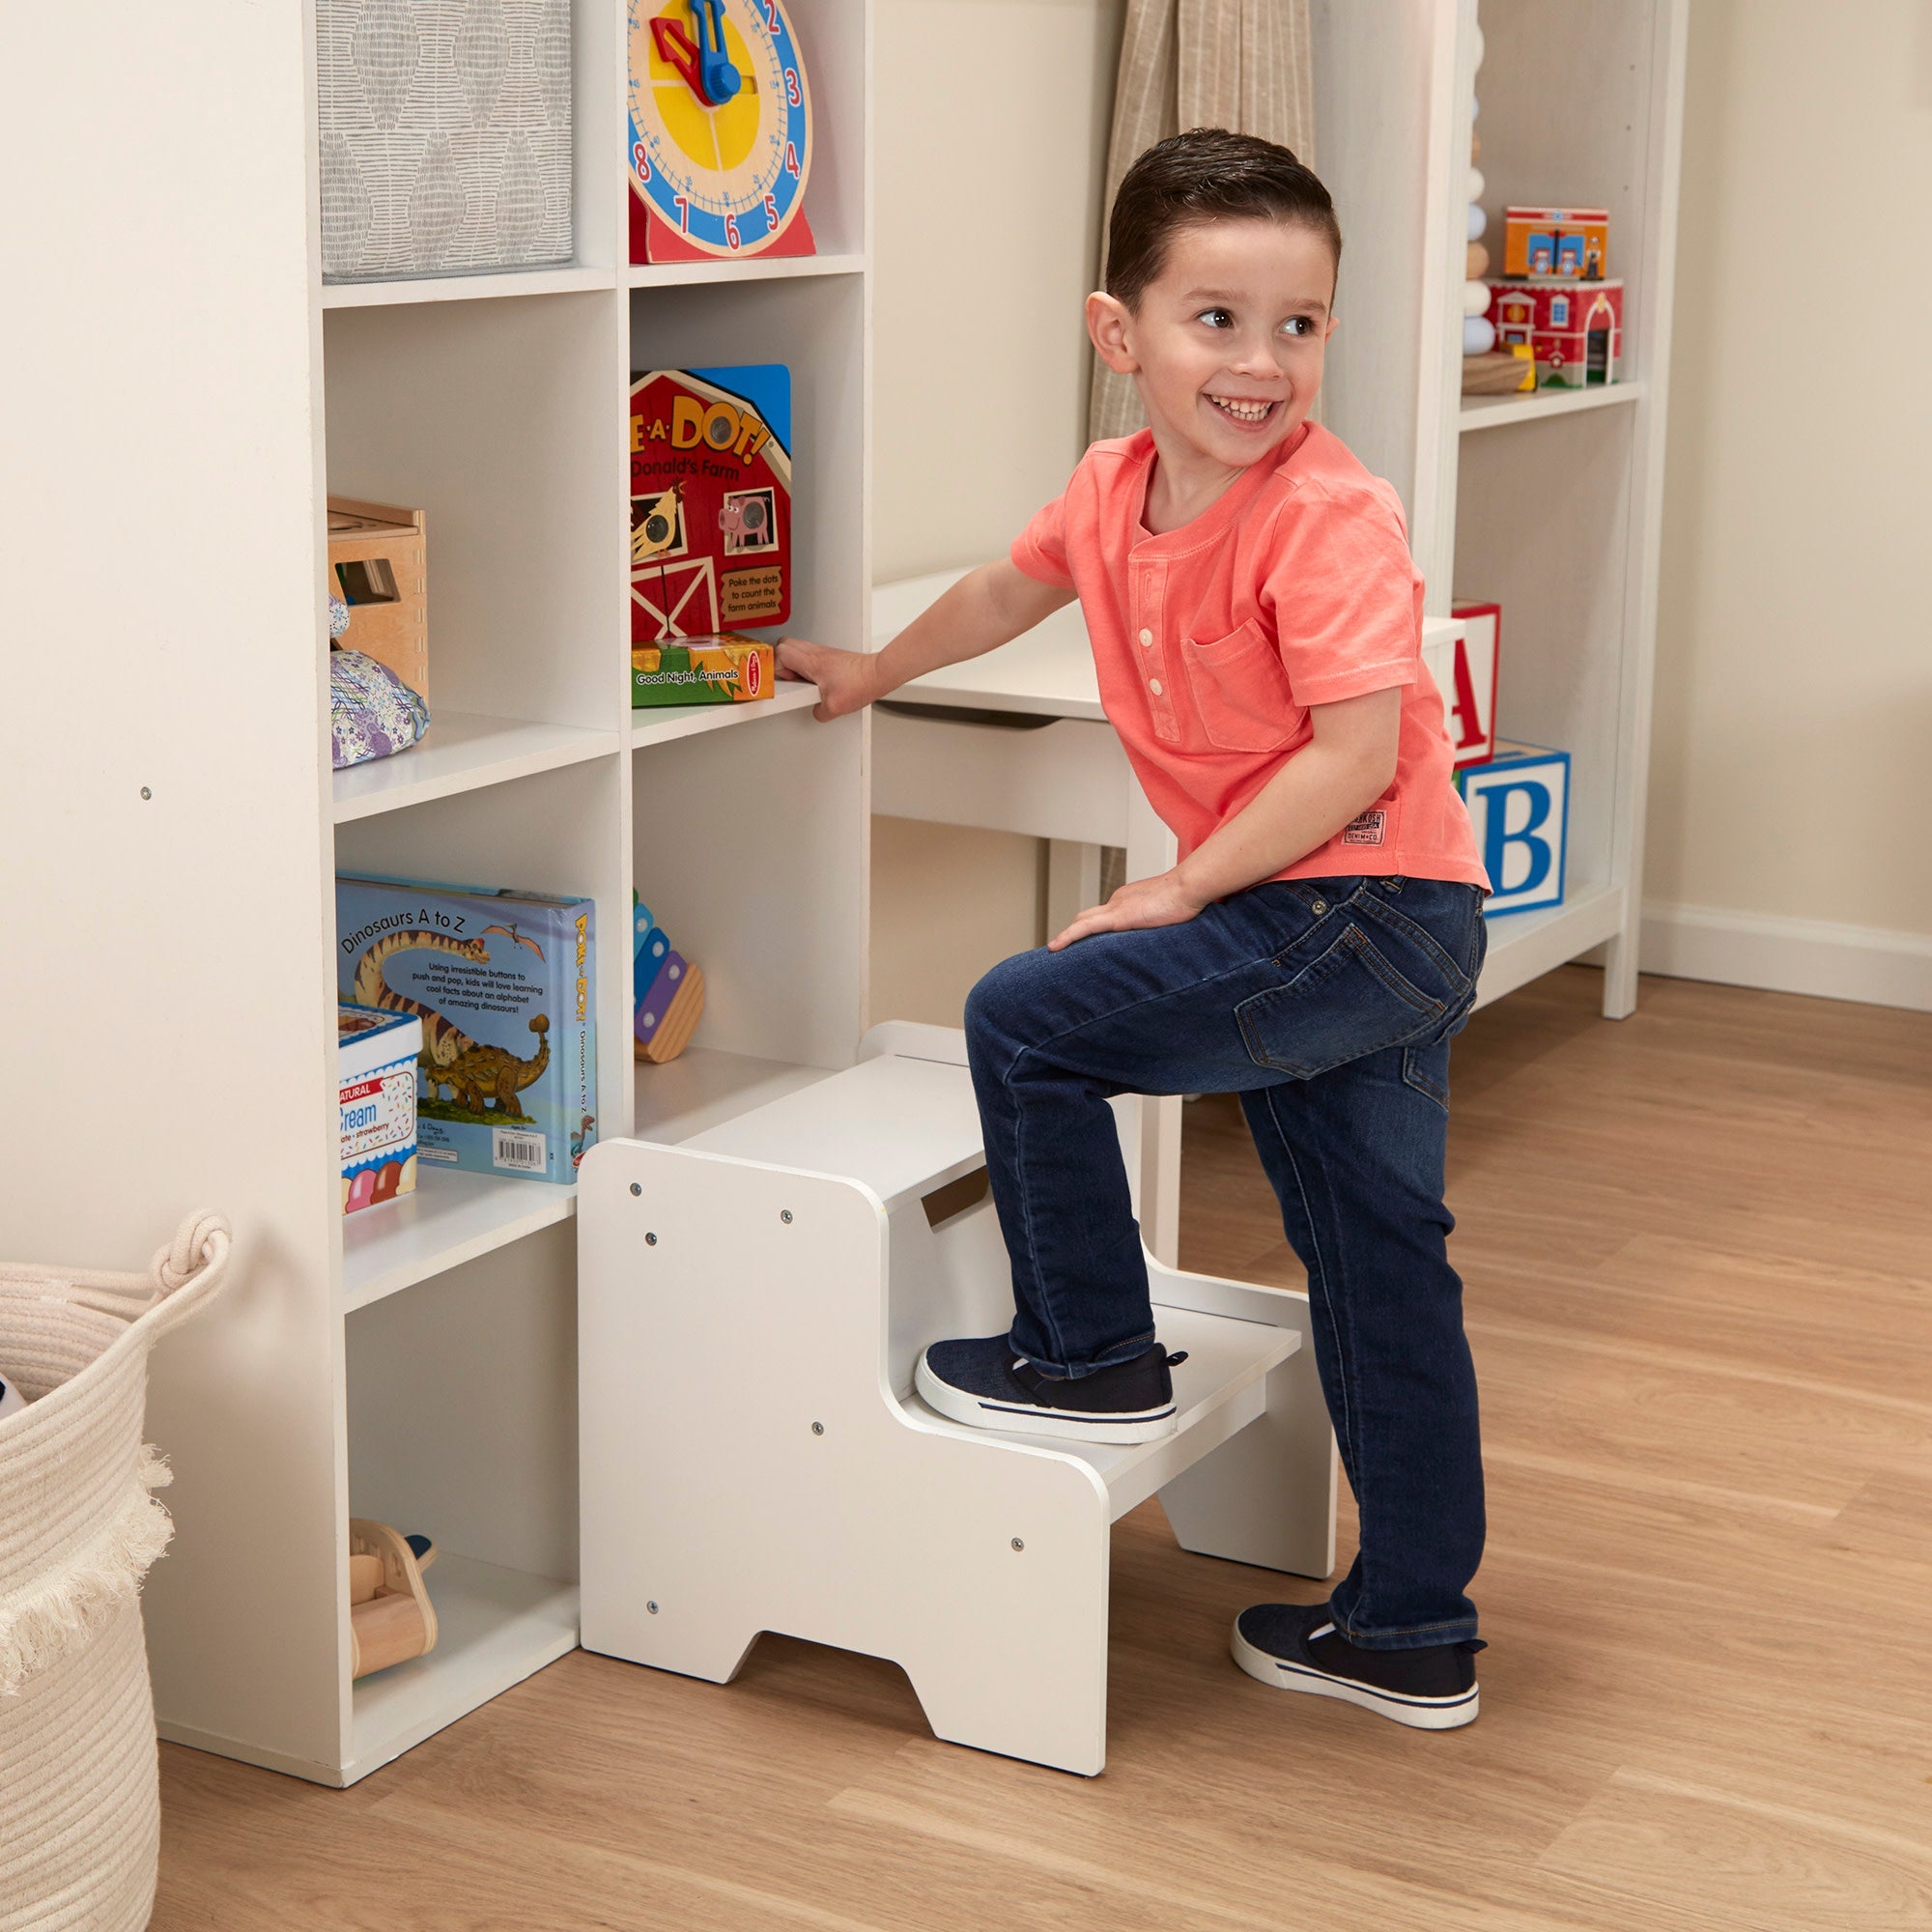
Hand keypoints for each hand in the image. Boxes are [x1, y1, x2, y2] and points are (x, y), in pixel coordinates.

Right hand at [776, 636, 881, 720]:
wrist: (878, 675)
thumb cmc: (861, 683)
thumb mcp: (834, 707)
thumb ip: (819, 712)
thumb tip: (816, 712)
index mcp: (812, 662)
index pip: (780, 653)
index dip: (775, 668)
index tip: (780, 681)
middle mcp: (816, 653)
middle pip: (785, 645)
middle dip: (780, 662)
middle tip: (788, 679)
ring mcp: (824, 652)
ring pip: (797, 648)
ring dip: (794, 663)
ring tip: (801, 681)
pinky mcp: (831, 656)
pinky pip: (810, 655)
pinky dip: (806, 665)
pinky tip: (814, 680)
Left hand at [1047, 869, 1208, 950]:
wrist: (1189, 887)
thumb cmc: (1187, 899)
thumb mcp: (1170, 913)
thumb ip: (1160, 922)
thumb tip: (1164, 934)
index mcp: (1129, 899)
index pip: (1104, 914)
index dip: (1092, 926)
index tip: (1086, 940)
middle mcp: (1118, 900)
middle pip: (1088, 916)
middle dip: (1075, 931)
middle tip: (1064, 947)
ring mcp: (1116, 907)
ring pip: (1082, 922)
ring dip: (1068, 936)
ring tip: (1054, 951)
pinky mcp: (1117, 917)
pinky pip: (1084, 928)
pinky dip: (1067, 936)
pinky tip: (1055, 947)